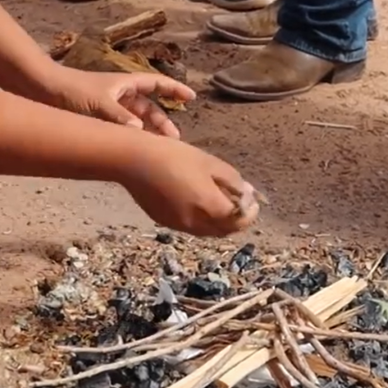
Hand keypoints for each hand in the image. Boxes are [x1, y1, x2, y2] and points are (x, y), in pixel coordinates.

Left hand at [48, 67, 195, 137]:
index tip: (191, 98)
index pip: (156, 84)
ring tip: (158, 150)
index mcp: (125, 84)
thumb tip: (140, 132)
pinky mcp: (100, 119)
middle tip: (174, 141)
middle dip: (163, 123)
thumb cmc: (71, 92)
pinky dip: (132, 139)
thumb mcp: (98, 105)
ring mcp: (110, 107)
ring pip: (137, 122)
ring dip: (148, 134)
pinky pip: (123, 130)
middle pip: (149, 109)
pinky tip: (135, 152)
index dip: (174, 89)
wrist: (41, 90)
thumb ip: (119, 119)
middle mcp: (120, 95)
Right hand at [123, 142, 261, 236]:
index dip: (250, 213)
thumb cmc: (174, 156)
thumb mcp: (210, 163)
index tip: (254, 202)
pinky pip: (190, 226)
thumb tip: (248, 193)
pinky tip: (196, 201)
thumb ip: (233, 181)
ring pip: (207, 231)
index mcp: (210, 207)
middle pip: (224, 230)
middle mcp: (196, 223)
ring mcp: (178, 225)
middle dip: (236, 220)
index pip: (240, 220)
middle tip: (239, 203)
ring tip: (218, 201)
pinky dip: (200, 219)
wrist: (134, 161)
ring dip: (218, 221)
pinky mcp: (164, 222)